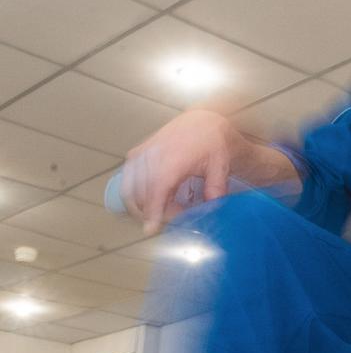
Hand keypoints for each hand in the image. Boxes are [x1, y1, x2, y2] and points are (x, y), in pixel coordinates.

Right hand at [120, 111, 291, 236]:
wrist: (201, 122)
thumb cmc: (211, 144)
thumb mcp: (220, 166)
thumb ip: (215, 188)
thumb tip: (212, 206)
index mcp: (172, 160)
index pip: (156, 190)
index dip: (152, 212)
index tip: (150, 230)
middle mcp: (152, 156)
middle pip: (143, 196)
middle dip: (155, 213)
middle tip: (177, 215)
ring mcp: (141, 155)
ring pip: (130, 191)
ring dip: (144, 206)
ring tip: (169, 205)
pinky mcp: (135, 155)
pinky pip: (127, 181)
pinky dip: (137, 195)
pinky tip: (156, 198)